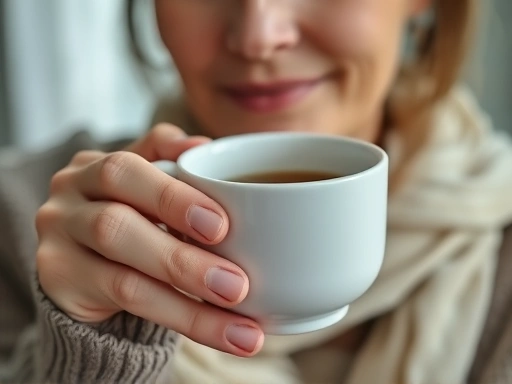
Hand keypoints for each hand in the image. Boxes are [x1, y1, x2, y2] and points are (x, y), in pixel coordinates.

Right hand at [36, 124, 263, 355]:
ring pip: (123, 279)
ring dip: (189, 302)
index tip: (222, 225)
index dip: (173, 196)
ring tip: (239, 319)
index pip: (128, 170)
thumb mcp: (145, 184)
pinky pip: (122, 308)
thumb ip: (169, 160)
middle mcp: (68, 199)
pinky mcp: (59, 284)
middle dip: (180, 256)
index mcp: (94, 167)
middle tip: (236, 283)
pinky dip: (180, 318)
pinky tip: (223, 333)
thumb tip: (203, 144)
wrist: (85, 258)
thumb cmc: (131, 213)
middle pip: (116, 225)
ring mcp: (57, 243)